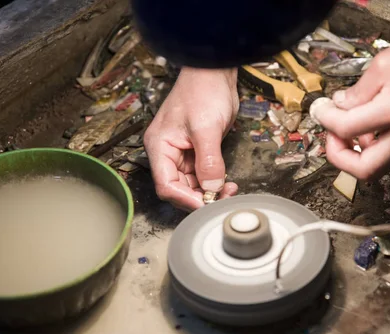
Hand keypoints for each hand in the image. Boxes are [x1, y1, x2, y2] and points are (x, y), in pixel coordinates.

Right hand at [144, 67, 238, 210]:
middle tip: (222, 199)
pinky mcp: (197, 152)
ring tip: (229, 190)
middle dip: (200, 197)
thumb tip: (213, 188)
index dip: (185, 199)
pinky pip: (203, 175)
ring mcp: (182, 153)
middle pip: (179, 189)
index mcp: (160, 147)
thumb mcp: (206, 128)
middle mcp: (168, 153)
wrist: (216, 72)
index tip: (206, 205)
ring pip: (192, 185)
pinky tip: (228, 182)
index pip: (166, 185)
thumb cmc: (203, 92)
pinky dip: (214, 182)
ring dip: (209, 192)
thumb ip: (209, 161)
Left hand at [312, 33, 389, 179]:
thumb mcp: (385, 63)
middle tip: (332, 135)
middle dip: (339, 157)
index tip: (322, 110)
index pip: (347, 129)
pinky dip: (369, 147)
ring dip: (354, 154)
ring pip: (377, 167)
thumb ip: (358, 90)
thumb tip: (340, 106)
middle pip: (365, 170)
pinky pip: (387, 155)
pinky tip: (365, 126)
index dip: (327, 121)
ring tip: (346, 127)